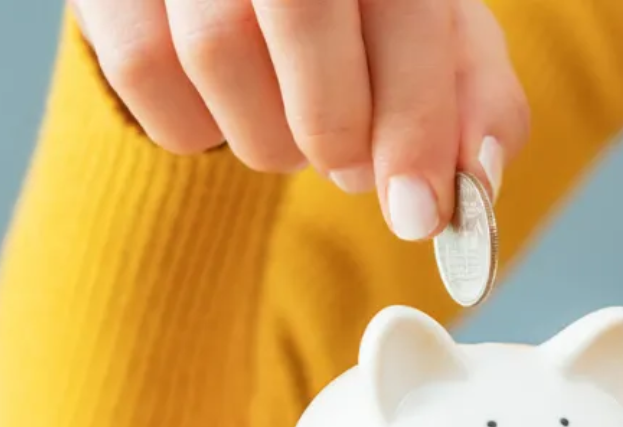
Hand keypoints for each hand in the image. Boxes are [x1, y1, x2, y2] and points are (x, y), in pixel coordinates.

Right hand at [70, 0, 527, 238]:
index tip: (422, 211)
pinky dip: (198, 130)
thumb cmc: (359, 10)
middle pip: (299, 12)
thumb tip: (478, 174)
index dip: (416, 117)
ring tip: (297, 130)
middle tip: (353, 171)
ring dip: (270, 137)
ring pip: (213, 51)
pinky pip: (144, 76)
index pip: (402, 4)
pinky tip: (232, 112)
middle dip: (336, 127)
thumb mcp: (434, 33)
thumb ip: (473, 96)